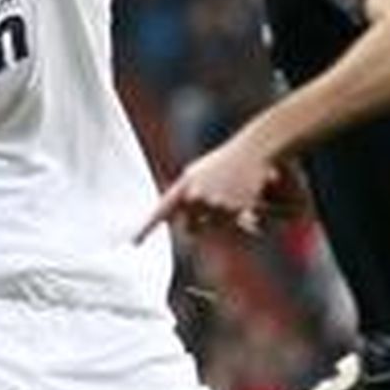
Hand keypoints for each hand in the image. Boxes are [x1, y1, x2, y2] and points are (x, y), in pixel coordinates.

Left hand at [135, 133, 283, 242]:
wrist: (256, 147)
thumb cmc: (228, 160)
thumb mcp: (200, 172)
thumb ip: (185, 193)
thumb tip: (171, 219)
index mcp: (186, 183)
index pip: (162, 210)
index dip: (146, 228)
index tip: (133, 242)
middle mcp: (197, 195)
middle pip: (190, 228)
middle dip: (197, 227)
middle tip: (209, 215)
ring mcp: (216, 204)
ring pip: (215, 227)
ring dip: (223, 219)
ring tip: (234, 196)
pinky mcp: (236, 210)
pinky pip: (235, 225)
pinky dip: (243, 219)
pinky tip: (247, 199)